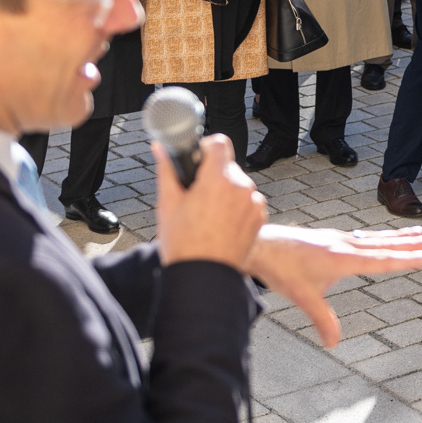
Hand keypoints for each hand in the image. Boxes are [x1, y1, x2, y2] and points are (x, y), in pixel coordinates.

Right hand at [154, 135, 266, 267]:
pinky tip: (220, 226)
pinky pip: (247, 202)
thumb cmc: (183, 244)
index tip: (196, 164)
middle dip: (212, 177)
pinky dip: (236, 208)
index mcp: (218, 180)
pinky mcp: (260, 218)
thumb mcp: (168, 204)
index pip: (219, 143)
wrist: (204, 279)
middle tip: (195, 198)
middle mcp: (242, 187)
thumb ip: (167, 170)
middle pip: (227, 167)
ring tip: (207, 217)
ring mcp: (254, 203)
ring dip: (225, 193)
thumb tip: (161, 148)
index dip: (205, 149)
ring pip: (238, 185)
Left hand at [244, 225, 421, 347]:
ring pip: (377, 238)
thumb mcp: (302, 297)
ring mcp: (340, 239)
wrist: (260, 244)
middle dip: (413, 243)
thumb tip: (333, 344)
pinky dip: (381, 236)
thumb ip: (322, 319)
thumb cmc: (281, 269)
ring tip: (421, 232)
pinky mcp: (332, 238)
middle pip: (386, 244)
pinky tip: (383, 238)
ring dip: (400, 236)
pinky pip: (365, 237)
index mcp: (343, 257)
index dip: (409, 258)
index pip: (384, 259)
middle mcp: (346, 244)